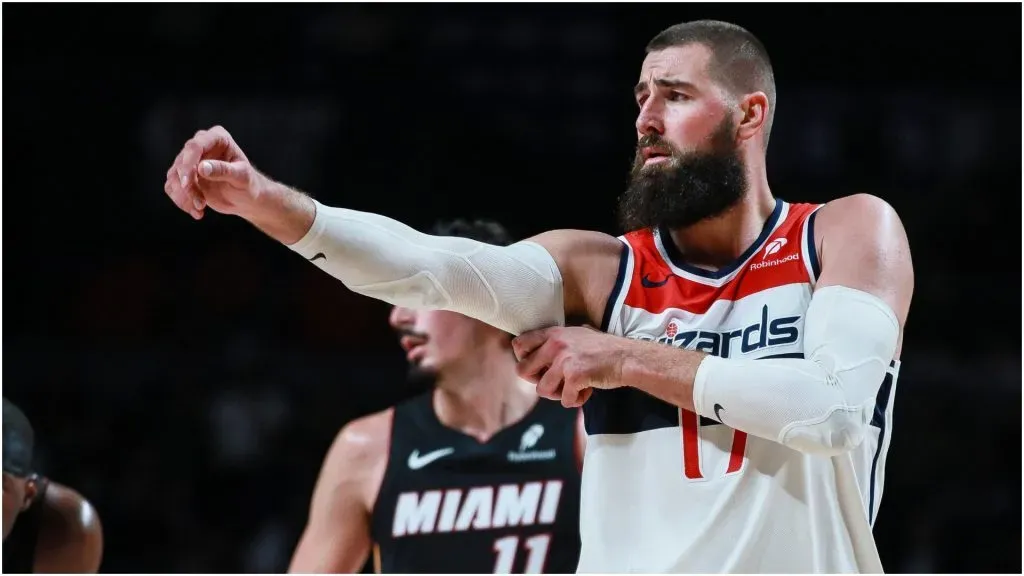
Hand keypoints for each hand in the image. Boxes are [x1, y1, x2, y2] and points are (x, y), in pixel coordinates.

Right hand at [164, 126, 262, 219]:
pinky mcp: (183, 176)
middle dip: (187, 186)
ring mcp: (190, 160)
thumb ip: (223, 171)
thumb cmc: (248, 184)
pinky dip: (181, 201)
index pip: (195, 146)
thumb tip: (201, 168)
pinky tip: (196, 212)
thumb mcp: (241, 178)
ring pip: (174, 176)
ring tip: (200, 210)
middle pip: (181, 162)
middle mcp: (201, 145)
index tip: (187, 183)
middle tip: (200, 204)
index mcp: (218, 137)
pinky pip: (172, 187)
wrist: (245, 198)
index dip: (188, 164)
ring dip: (184, 196)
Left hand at [511, 326, 627, 407]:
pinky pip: (565, 400)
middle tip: (553, 382)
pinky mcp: (575, 377)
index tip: (536, 367)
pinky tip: (587, 391)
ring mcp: (564, 361)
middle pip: (523, 371)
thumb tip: (539, 351)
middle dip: (536, 381)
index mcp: (554, 333)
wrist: (628, 358)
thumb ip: (558, 341)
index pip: (519, 344)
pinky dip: (576, 400)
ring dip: (558, 394)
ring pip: (542, 390)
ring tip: (573, 388)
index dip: (523, 359)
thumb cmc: (606, 348)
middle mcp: (555, 345)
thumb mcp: (578, 334)